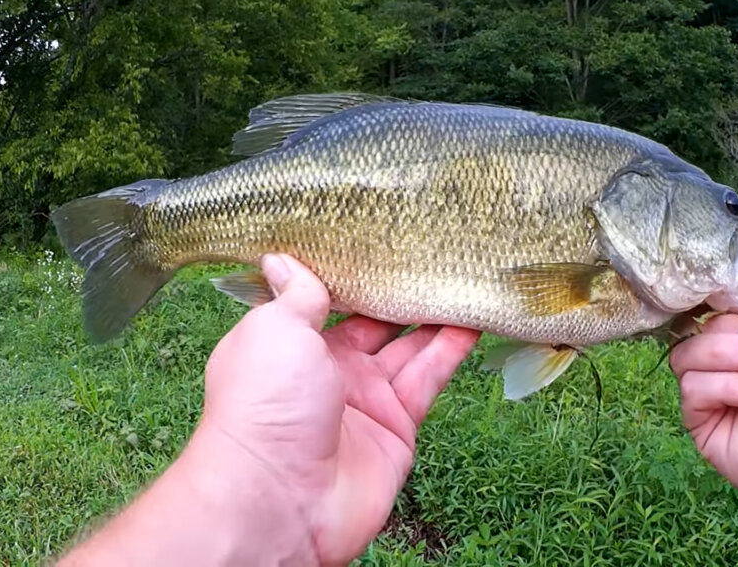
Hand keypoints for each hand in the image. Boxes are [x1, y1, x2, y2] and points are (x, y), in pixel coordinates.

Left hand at [197, 254, 480, 563]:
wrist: (280, 498)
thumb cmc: (264, 406)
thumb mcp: (275, 330)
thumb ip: (296, 294)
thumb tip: (283, 258)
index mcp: (291, 343)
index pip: (329, 299)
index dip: (357, 273)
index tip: (383, 239)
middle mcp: (328, 369)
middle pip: (375, 323)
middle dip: (402, 293)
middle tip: (435, 255)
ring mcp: (364, 400)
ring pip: (409, 348)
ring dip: (435, 317)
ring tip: (463, 279)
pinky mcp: (396, 427)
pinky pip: (428, 380)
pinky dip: (451, 351)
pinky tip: (473, 320)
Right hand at [668, 277, 737, 509]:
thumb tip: (719, 278)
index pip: (699, 309)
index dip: (706, 303)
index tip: (723, 301)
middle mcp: (720, 364)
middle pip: (689, 332)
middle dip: (728, 335)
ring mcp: (708, 395)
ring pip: (683, 358)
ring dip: (727, 359)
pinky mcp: (700, 424)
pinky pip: (692, 390)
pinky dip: (727, 388)